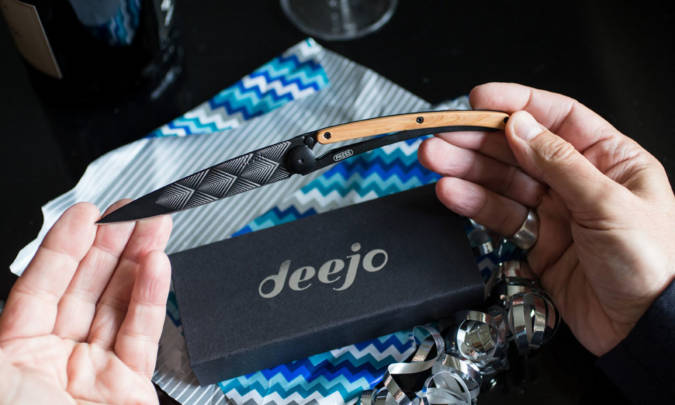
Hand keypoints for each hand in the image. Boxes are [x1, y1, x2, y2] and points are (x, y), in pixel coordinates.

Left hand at [0, 201, 171, 403]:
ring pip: (120, 303)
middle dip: (111, 242)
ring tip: (153, 225)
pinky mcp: (131, 385)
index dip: (65, 245)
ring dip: (138, 259)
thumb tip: (6, 288)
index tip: (87, 214)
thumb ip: (7, 326)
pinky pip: (142, 332)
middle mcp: (57, 357)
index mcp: (17, 352)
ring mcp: (96, 370)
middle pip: (87, 286)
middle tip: (130, 210)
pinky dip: (152, 296)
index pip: (42, 285)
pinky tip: (157, 265)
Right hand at [419, 82, 674, 355]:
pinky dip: (474, 204)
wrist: (645, 329)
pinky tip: (452, 192)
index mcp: (610, 159)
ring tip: (435, 159)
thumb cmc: (653, 264)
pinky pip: (500, 216)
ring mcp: (556, 212)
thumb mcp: (608, 203)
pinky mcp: (537, 242)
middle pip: (521, 149)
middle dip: (479, 140)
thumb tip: (521, 126)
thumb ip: (560, 163)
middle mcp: (579, 181)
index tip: (481, 99)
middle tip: (444, 133)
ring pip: (504, 182)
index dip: (517, 104)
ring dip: (467, 169)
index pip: (558, 118)